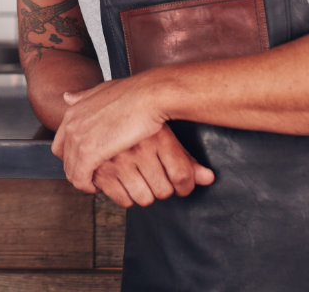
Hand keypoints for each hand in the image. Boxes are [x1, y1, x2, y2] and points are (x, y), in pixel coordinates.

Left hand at [51, 74, 172, 192]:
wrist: (148, 96)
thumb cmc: (135, 94)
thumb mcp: (103, 90)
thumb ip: (84, 97)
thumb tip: (67, 97)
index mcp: (73, 112)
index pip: (60, 142)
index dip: (72, 155)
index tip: (87, 161)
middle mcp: (71, 125)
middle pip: (64, 158)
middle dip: (77, 168)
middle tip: (92, 175)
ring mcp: (78, 139)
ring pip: (71, 170)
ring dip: (83, 180)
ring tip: (98, 184)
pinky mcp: (89, 153)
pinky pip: (80, 179)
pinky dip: (87, 186)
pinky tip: (100, 187)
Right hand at [90, 125, 215, 207]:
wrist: (99, 106)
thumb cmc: (137, 119)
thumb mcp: (164, 134)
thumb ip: (186, 159)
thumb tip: (209, 179)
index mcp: (157, 136)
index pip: (182, 176)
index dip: (186, 186)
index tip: (182, 185)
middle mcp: (138, 148)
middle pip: (165, 190)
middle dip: (163, 189)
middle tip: (157, 179)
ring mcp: (119, 160)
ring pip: (145, 198)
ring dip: (144, 194)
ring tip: (140, 180)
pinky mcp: (101, 171)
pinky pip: (124, 200)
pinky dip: (125, 197)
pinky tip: (124, 182)